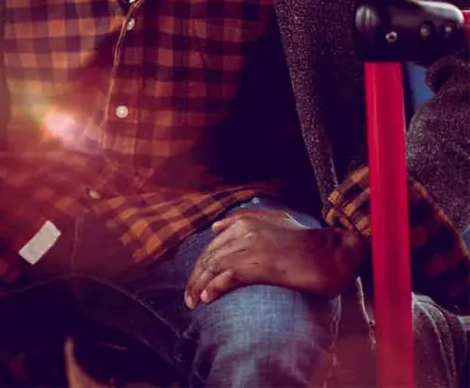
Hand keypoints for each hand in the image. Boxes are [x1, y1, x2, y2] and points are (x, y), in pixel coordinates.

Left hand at [185, 208, 365, 308]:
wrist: (334, 255)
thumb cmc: (309, 242)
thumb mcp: (277, 221)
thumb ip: (246, 219)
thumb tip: (216, 226)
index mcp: (245, 222)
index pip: (212, 246)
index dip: (200, 265)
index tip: (194, 281)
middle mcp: (243, 232)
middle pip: (207, 257)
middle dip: (194, 278)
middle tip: (188, 297)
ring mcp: (250, 248)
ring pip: (212, 267)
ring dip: (198, 286)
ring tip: (192, 302)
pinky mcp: (258, 265)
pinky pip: (227, 277)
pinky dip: (213, 288)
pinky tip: (207, 299)